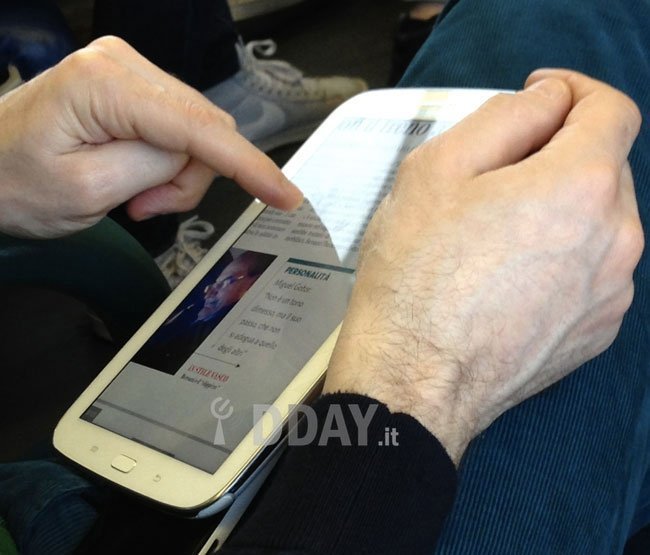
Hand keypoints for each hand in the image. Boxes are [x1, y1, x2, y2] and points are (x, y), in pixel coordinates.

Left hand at [0, 36, 302, 237]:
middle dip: (190, 177)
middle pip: (204, 127)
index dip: (249, 166)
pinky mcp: (129, 87)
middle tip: (148, 208)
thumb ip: (153, 166)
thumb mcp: (86, 191)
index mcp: (104, 84)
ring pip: (196, 130)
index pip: (199, 128)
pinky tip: (135, 178)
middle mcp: (120, 63)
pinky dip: (167, 163)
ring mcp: (126, 71)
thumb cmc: (13, 183)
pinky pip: (178, 127)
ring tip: (134, 197)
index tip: (285, 196)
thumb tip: (192, 154)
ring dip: (177, 174)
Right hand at [323, 70, 643, 464]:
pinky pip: (591, 272)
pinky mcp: (598, 331)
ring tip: (494, 240)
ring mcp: (612, 292)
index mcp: (579, 186)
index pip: (609, 110)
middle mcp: (616, 238)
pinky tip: (507, 282)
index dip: (573, 92)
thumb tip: (548, 102)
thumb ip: (504, 117)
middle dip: (557, 157)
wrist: (414, 381)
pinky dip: (561, 260)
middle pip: (603, 168)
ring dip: (558, 212)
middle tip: (492, 181)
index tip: (540, 100)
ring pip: (598, 223)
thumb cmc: (414, 276)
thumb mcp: (435, 170)